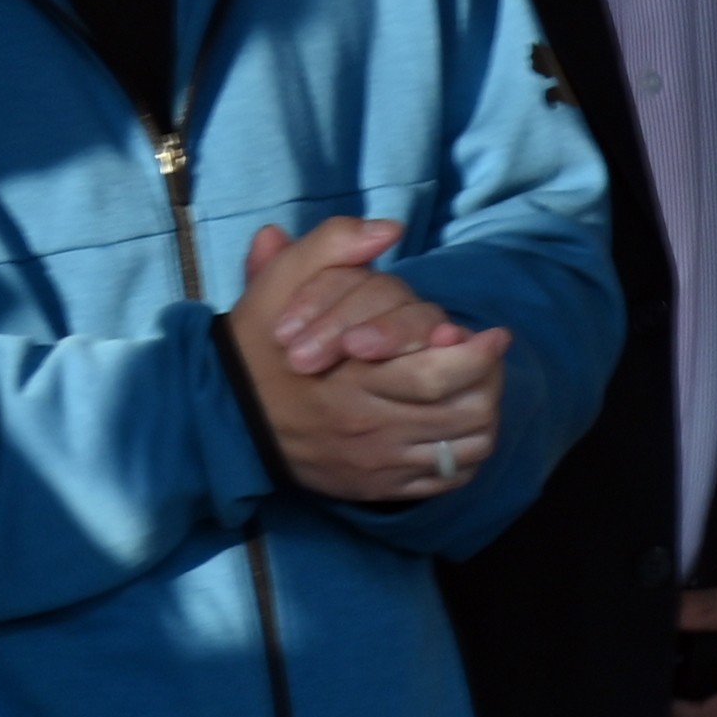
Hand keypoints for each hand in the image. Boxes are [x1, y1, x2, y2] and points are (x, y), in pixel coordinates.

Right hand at [232, 218, 510, 506]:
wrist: (221, 414)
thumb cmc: (259, 345)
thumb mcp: (280, 283)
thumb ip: (331, 246)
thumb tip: (387, 228)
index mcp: (353, 381)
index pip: (437, 375)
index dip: (479, 355)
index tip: (494, 335)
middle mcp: (369, 428)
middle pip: (463, 413)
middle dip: (490, 382)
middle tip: (491, 360)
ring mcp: (375, 463)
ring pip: (463, 448)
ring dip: (484, 418)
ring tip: (482, 391)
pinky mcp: (377, 488)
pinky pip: (444, 479)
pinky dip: (465, 458)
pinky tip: (460, 430)